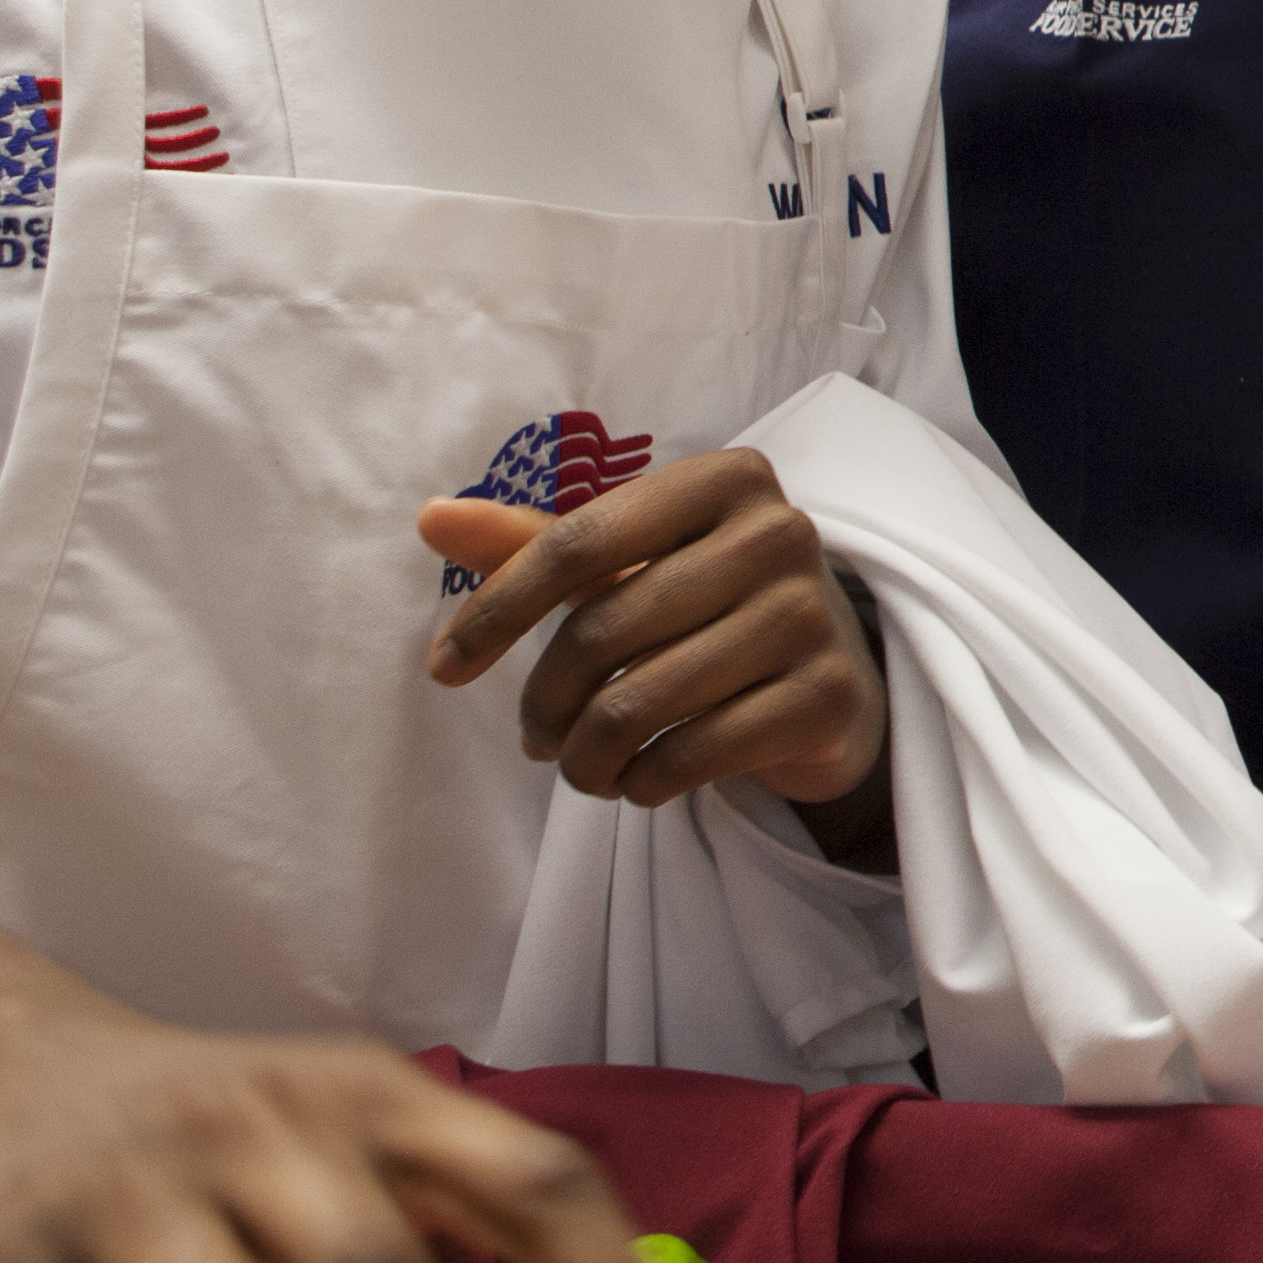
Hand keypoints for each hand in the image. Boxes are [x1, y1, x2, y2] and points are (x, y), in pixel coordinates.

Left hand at [426, 447, 884, 820]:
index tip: (443, 669)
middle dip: (544, 704)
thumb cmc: (707, 607)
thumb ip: (537, 545)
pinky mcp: (827, 695)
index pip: (576, 542)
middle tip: (535, 739)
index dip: (496, 610)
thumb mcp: (631, 564)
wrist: (830, 677)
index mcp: (724, 478)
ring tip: (581, 768)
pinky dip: (642, 784)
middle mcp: (779, 532)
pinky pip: (692, 754)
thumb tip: (431, 517)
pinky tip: (638, 782)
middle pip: (601, 630)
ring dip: (584, 759)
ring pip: (639, 705)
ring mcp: (809, 614)